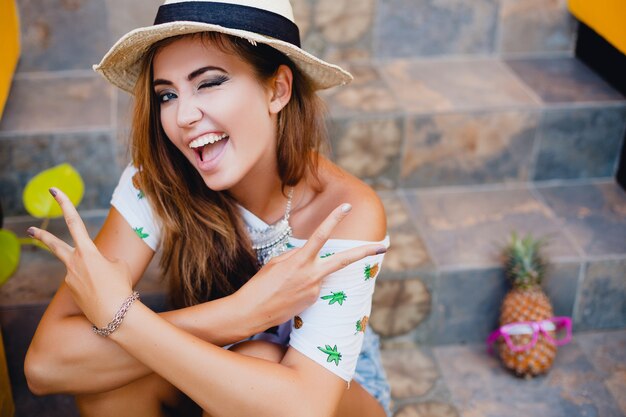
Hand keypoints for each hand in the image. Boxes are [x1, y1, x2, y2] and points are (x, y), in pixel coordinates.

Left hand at [28, 188, 133, 328]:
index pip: (74, 222)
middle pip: (54, 245)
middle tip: (30, 230)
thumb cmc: (121, 287)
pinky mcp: (71, 291)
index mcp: (87, 251)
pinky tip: (102, 295)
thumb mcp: (119, 266)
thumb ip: (105, 260)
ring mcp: (70, 278)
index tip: (55, 192)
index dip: (65, 204)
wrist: (115, 314)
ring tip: (106, 287)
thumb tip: (97, 266)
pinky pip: (83, 283)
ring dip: (93, 275)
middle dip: (42, 236)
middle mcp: (74, 263)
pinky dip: (94, 286)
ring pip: (80, 269)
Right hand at [237, 203, 385, 329]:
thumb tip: (310, 255)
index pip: (322, 235)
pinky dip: (303, 286)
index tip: (347, 207)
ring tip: (285, 286)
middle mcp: (312, 274)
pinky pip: (313, 287)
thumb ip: (297, 255)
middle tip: (384, 245)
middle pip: (344, 260)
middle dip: (365, 252)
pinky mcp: (313, 301)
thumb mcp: (277, 262)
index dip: (334, 219)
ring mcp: (315, 289)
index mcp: (300, 260)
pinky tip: (288, 294)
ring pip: (320, 274)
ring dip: (308, 275)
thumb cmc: (261, 284)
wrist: (252, 312)